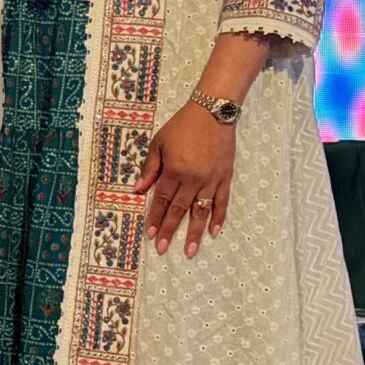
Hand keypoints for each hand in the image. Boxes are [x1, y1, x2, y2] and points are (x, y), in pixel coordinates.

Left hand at [134, 102, 234, 256]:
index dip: (156, 218)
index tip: (151, 235)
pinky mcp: (225, 178)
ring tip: (190, 251)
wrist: (213, 113)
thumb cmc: (182, 126)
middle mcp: (193, 179)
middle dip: (170, 231)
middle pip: (179, 210)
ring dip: (195, 233)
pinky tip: (214, 232)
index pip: (162, 200)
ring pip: (201, 212)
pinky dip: (219, 218)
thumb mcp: (159, 143)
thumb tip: (139, 189)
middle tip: (164, 249)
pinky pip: (222, 202)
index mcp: (174, 170)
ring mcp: (211, 180)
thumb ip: (150, 167)